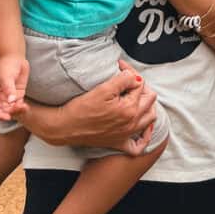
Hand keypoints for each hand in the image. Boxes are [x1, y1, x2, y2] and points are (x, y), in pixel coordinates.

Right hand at [0, 53, 28, 120]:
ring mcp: (10, 96)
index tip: (7, 117)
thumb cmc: (6, 66)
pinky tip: (26, 107)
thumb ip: (8, 89)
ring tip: (24, 107)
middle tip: (19, 108)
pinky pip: (19, 104)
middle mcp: (1, 97)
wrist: (15, 58)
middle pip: (4, 110)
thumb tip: (11, 101)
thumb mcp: (6, 77)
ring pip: (12, 108)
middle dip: (10, 112)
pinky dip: (22, 107)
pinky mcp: (18, 94)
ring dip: (17, 110)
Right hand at [29, 60, 156, 154]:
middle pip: (149, 99)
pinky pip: (138, 146)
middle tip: (128, 80)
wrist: (65, 127)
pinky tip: (143, 128)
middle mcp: (132, 123)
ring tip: (137, 97)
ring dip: (148, 106)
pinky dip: (144, 137)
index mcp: (130, 109)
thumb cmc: (81, 108)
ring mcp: (126, 134)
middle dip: (141, 86)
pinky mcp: (118, 143)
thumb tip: (135, 77)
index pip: (140, 84)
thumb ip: (124, 80)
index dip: (130, 72)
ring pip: (149, 119)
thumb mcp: (104, 88)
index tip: (120, 67)